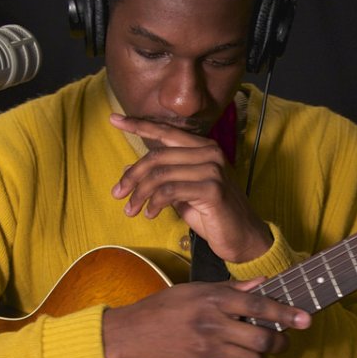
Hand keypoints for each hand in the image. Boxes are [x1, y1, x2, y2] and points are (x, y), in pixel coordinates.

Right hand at [102, 277, 309, 357]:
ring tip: (251, 353)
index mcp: (213, 300)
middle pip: (262, 339)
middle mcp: (212, 325)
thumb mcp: (195, 291)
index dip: (286, 313)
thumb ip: (231, 290)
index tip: (307, 319)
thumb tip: (263, 283)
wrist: (128, 335)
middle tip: (279, 341)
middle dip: (278, 342)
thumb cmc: (163, 309)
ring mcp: (206, 350)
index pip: (259, 305)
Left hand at [109, 114, 272, 262]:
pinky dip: (155, 203)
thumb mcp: (181, 193)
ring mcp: (212, 170)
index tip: (114, 120)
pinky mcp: (212, 189)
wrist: (242, 237)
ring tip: (131, 210)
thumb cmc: (212, 214)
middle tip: (118, 193)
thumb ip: (160, 178)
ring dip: (140, 194)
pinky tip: (151, 213)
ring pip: (161, 174)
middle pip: (158, 156)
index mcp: (203, 148)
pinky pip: (171, 191)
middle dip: (132, 176)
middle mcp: (210, 153)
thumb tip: (129, 169)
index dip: (138, 125)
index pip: (166, 132)